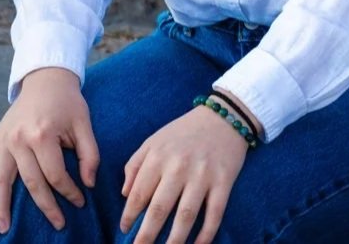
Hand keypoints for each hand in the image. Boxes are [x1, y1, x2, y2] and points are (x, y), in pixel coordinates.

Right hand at [0, 67, 99, 233]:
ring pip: (1, 181)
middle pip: (32, 183)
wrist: (46, 79)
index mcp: (42, 134)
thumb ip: (90, 154)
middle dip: (46, 207)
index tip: (80, 202)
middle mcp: (19, 139)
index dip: (69, 192)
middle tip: (58, 224)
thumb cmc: (68, 102)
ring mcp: (4, 139)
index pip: (56, 175)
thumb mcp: (84, 123)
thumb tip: (89, 184)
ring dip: (3, 207)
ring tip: (5, 228)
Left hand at [120, 105, 249, 242]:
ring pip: (185, 217)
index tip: (124, 230)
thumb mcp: (155, 139)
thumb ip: (136, 164)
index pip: (138, 193)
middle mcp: (179, 166)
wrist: (224, 116)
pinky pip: (214, 214)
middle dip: (146, 237)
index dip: (129, 216)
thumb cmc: (184, 131)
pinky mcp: (224, 181)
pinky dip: (206, 235)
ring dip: (174, 242)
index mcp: (159, 155)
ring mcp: (203, 175)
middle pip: (159, 210)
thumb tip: (125, 194)